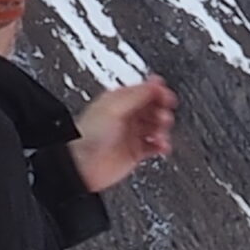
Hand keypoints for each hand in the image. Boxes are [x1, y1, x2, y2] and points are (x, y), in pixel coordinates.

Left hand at [70, 75, 176, 193]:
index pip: (143, 91)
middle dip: (162, 110)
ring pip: (156, 126)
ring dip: (163, 128)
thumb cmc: (89, 135)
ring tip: (161, 133)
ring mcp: (131, 134)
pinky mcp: (135, 152)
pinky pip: (155, 146)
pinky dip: (162, 145)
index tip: (166, 95)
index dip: (157, 91)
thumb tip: (156, 84)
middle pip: (153, 108)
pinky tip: (162, 145)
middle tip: (163, 115)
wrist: (83, 164)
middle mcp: (125, 116)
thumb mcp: (115, 107)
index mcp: (118, 101)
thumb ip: (137, 95)